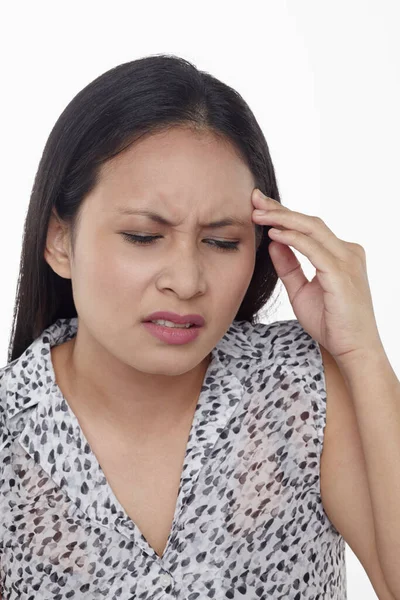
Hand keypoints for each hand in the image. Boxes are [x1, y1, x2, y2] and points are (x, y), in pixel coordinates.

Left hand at [251, 188, 382, 363]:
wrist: (353, 349)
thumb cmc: (331, 323)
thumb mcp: (300, 291)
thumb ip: (288, 266)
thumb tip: (273, 242)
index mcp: (340, 254)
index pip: (309, 228)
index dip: (283, 214)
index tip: (259, 206)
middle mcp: (347, 252)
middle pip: (310, 222)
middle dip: (280, 209)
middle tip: (254, 199)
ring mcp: (347, 261)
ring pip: (312, 229)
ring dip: (282, 219)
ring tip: (258, 213)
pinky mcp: (341, 273)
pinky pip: (313, 249)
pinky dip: (292, 239)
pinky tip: (274, 233)